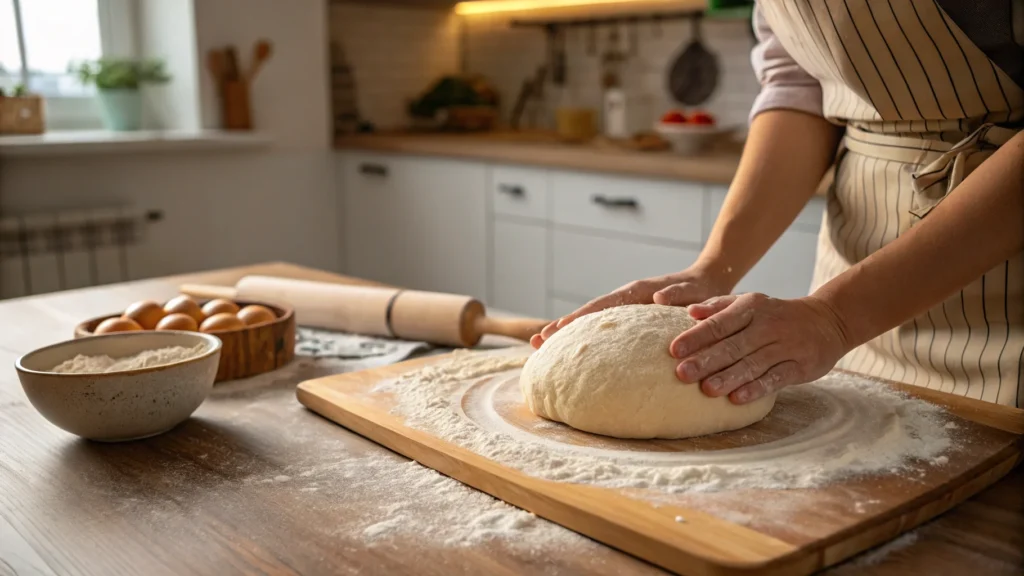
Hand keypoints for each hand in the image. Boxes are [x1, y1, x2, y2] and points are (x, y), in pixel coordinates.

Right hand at [530, 266, 729, 348]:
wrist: (707, 280)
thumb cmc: (702, 290)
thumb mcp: (693, 292)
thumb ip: (677, 294)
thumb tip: (658, 296)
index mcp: (637, 293)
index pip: (601, 306)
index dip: (578, 318)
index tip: (557, 329)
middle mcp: (625, 299)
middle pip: (586, 314)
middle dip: (561, 326)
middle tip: (536, 341)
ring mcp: (625, 308)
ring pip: (590, 320)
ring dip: (568, 332)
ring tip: (543, 345)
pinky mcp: (629, 317)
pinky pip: (602, 326)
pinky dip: (584, 335)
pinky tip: (572, 350)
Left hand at [670, 293, 850, 403]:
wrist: (826, 321)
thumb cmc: (776, 314)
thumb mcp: (750, 302)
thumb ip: (719, 307)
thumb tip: (689, 312)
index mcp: (750, 308)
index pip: (719, 323)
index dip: (696, 337)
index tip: (674, 349)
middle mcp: (766, 326)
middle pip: (732, 345)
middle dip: (706, 360)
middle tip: (681, 373)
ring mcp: (784, 347)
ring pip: (752, 364)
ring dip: (728, 377)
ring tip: (706, 389)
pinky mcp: (799, 366)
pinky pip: (775, 378)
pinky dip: (756, 389)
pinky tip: (737, 398)